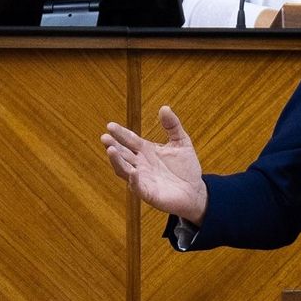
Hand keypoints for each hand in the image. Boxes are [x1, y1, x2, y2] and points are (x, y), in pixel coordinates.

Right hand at [100, 106, 207, 223]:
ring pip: (124, 170)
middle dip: (113, 146)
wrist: (195, 190)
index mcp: (146, 150)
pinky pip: (138, 187)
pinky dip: (134, 180)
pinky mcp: (148, 193)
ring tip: (111, 150)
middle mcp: (140, 164)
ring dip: (117, 161)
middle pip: (123, 154)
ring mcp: (142, 178)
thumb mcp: (181, 142)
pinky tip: (132, 172)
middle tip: (105, 137)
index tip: (110, 125)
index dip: (120, 133)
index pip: (130, 140)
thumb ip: (172, 126)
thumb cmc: (185, 167)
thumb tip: (165, 107)